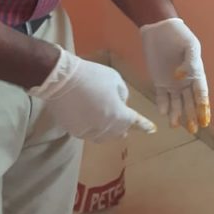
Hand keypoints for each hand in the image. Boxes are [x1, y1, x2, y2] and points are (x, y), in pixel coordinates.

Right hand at [30, 47, 155, 142]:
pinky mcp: (74, 131)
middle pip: (119, 132)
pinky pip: (89, 134)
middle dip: (124, 128)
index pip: (135, 122)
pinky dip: (94, 130)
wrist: (61, 79)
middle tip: (126, 125)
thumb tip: (121, 104)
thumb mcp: (115, 80)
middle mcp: (105, 127)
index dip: (144, 126)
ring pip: (103, 136)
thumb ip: (122, 95)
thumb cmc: (91, 76)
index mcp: (118, 115)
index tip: (152, 130)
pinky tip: (92, 122)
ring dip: (109, 131)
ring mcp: (88, 131)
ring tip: (109, 124)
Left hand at [141, 18, 209, 131]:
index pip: (201, 93)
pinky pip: (161, 97)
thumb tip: (183, 77)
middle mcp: (185, 81)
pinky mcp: (158, 81)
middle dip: (192, 116)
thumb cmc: (178, 35)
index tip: (205, 120)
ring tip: (176, 125)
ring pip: (176, 102)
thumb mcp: (190, 45)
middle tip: (194, 129)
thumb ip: (190, 61)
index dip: (203, 107)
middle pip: (190, 102)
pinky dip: (162, 105)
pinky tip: (163, 113)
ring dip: (177, 114)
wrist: (159, 28)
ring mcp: (171, 83)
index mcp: (196, 73)